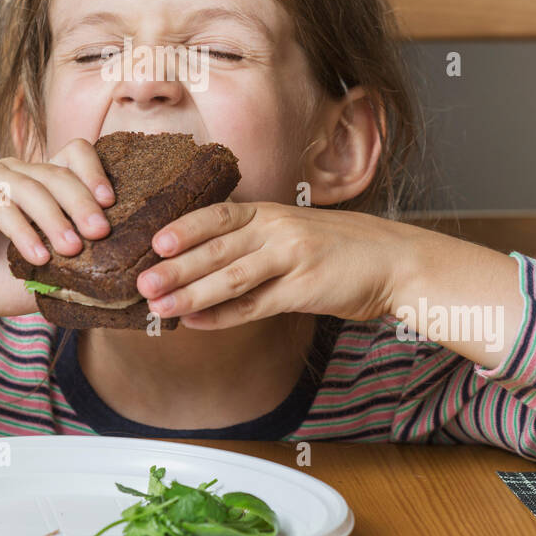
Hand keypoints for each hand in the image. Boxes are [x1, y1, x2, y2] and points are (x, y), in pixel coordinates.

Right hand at [0, 139, 114, 323]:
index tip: (111, 205)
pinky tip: (36, 255)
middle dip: (83, 202)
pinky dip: (22, 229)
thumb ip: (78, 273)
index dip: (96, 173)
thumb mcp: (46, 279)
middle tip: (100, 232)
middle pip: (59, 171)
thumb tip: (121, 281)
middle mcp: (15, 172)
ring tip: (70, 250)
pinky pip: (0, 202)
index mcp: (38, 184)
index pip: (75, 156)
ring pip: (32, 186)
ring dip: (55, 218)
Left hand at [135, 202, 414, 327]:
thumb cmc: (340, 248)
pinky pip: (255, 305)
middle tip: (140, 281)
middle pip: (216, 247)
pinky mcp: (304, 290)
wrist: (394, 261)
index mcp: (271, 212)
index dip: (184, 227)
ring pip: (230, 277)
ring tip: (158, 306)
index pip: (218, 214)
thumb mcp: (294, 231)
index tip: (152, 240)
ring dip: (190, 293)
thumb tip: (204, 260)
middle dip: (174, 266)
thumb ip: (254, 240)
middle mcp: (277, 230)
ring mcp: (291, 259)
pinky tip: (197, 324)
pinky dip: (223, 316)